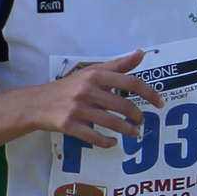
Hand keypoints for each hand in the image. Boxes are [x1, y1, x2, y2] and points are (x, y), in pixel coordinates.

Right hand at [29, 51, 159, 148]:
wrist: (37, 103)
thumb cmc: (68, 87)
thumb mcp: (91, 72)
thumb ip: (117, 65)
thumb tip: (140, 53)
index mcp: (95, 75)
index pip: (130, 82)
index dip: (149, 93)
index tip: (159, 103)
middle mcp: (87, 90)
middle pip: (124, 105)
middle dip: (138, 116)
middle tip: (142, 121)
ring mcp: (78, 109)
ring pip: (113, 123)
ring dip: (128, 131)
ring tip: (134, 133)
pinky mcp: (69, 125)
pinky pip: (95, 137)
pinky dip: (107, 142)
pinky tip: (112, 142)